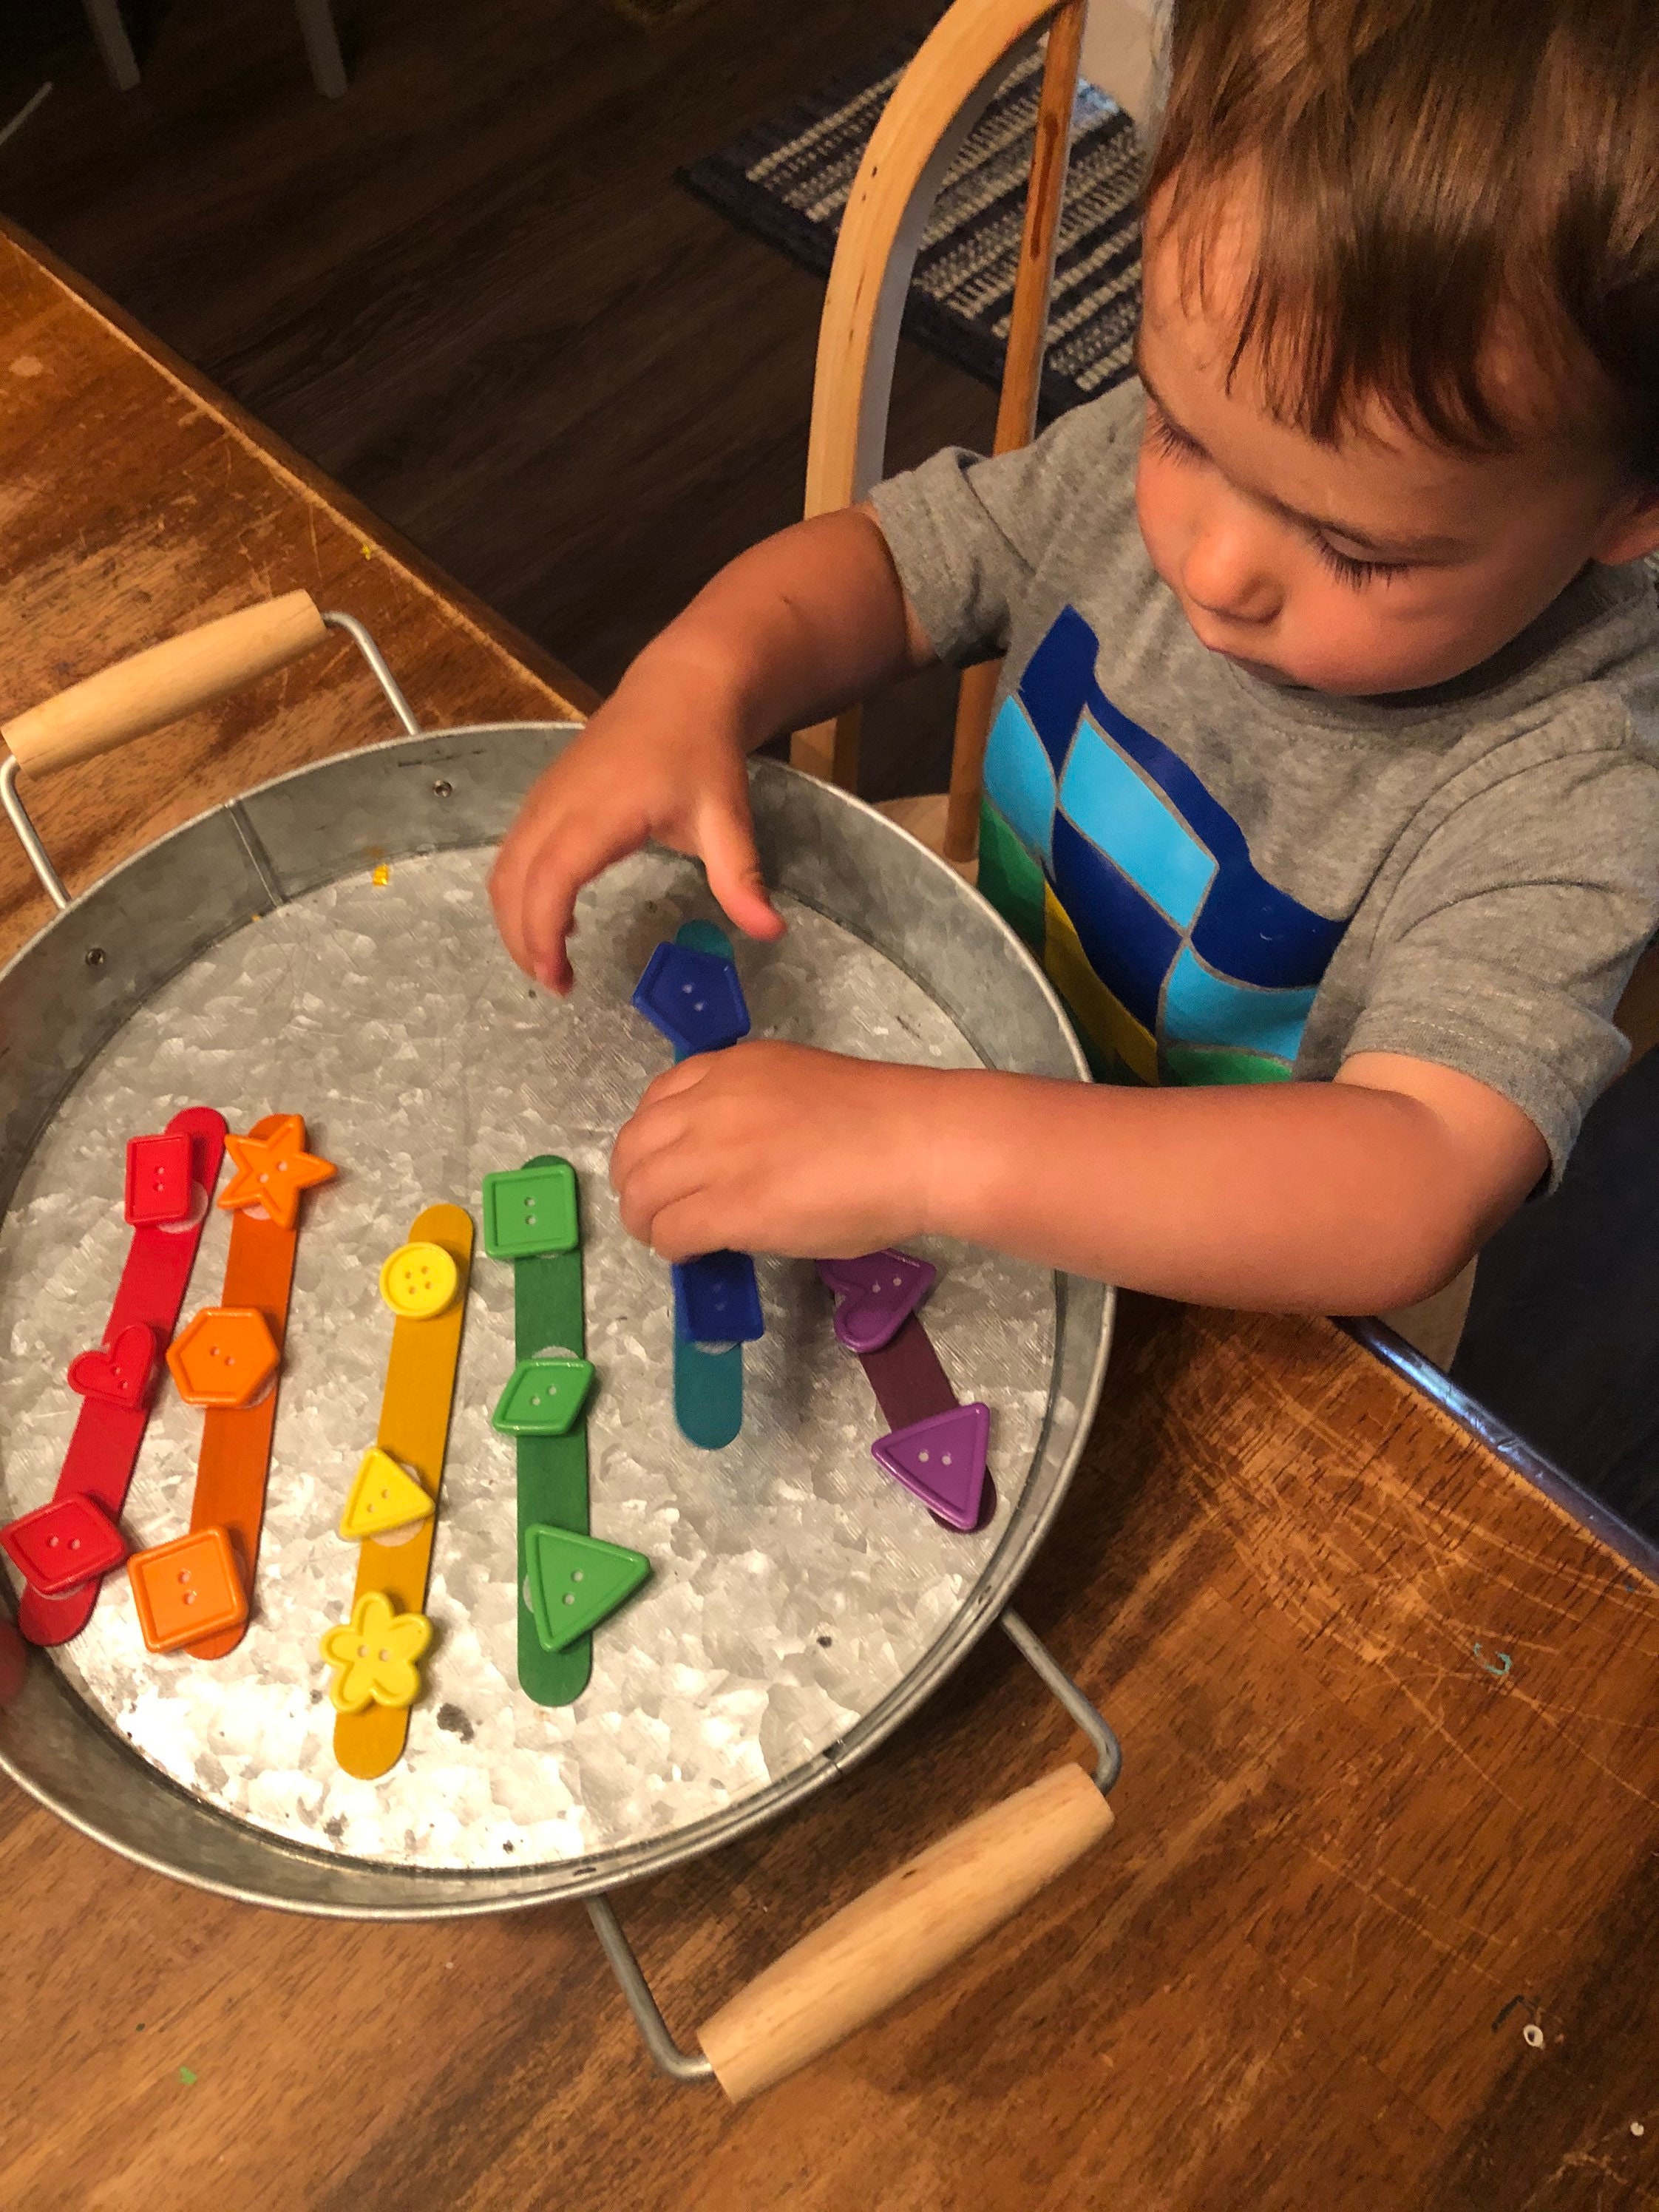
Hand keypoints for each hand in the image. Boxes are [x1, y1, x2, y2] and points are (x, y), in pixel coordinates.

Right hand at [488, 652, 784, 992]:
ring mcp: (544, 797)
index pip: (551, 880)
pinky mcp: (543, 796)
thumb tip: (769, 931)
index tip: (558, 979)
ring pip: (505, 868)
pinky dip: (520, 892)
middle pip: (513, 881)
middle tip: (557, 985)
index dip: (542, 934)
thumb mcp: (727, 815)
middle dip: (524, 941)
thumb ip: (741, 877)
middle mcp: (557, 803)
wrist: (680, 688)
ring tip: (551, 962)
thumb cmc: (701, 751)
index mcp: (598, 811)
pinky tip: (557, 917)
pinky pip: (514, 851)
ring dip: (515, 919)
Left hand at [609, 1041, 949, 1259]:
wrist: (914, 1142)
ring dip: (645, 1222)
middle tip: (653, 1212)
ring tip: (666, 1239)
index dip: (650, 1141)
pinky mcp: (727, 1208)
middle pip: (634, 1147)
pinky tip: (693, 1255)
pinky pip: (670, 1232)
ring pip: (641, 1193)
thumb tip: (729, 1160)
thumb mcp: (794, 1087)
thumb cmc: (879, 1119)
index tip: (665, 1165)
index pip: (655, 1099)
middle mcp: (710, 1104)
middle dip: (634, 1184)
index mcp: (730, 1067)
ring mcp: (714, 1155)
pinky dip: (671, 1248)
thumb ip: (750, 1112)